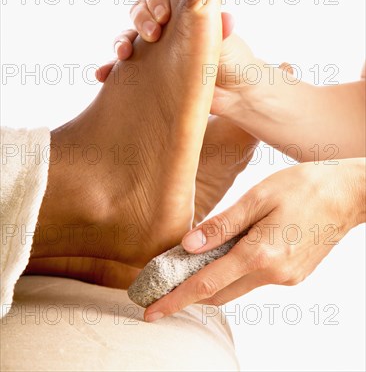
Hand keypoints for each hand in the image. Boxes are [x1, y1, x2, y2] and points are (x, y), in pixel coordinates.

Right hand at [95, 0, 260, 116]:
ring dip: (122, 41)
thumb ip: (222, 30)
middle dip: (141, 18)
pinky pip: (122, 66)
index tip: (165, 15)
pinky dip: (110, 69)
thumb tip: (227, 19)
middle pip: (140, 8)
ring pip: (127, 34)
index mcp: (182, 7)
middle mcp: (165, 22)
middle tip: (154, 35)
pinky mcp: (146, 68)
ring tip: (124, 55)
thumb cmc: (233, 60)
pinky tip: (104, 75)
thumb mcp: (228, 44)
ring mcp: (153, 46)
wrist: (233, 95)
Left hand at [143, 158, 365, 320]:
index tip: (151, 312)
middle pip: (219, 292)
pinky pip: (255, 280)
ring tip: (188, 269)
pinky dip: (235, 273)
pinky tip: (226, 256)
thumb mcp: (258, 197)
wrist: (348, 194)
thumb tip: (188, 246)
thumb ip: (222, 224)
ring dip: (211, 282)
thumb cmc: (303, 186)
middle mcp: (273, 275)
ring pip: (237, 287)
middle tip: (162, 288)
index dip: (176, 299)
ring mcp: (286, 279)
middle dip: (189, 294)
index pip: (206, 283)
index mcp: (260, 254)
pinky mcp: (294, 275)